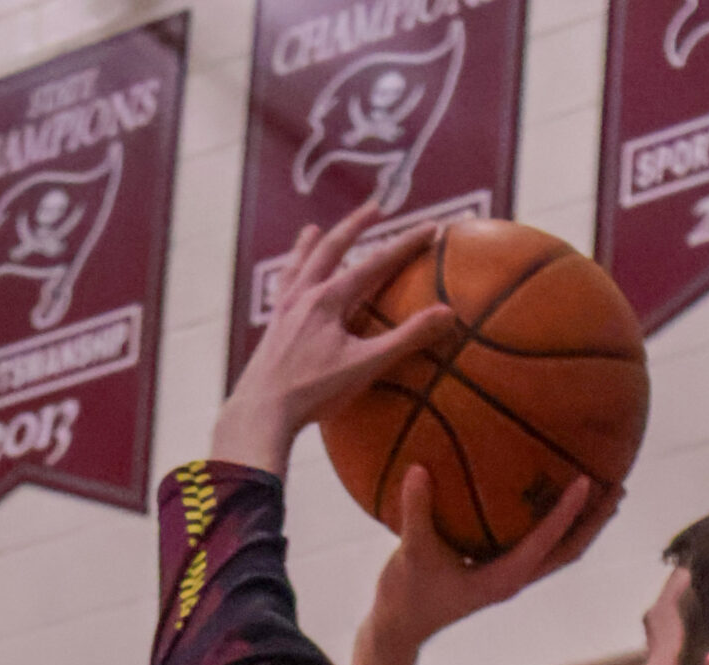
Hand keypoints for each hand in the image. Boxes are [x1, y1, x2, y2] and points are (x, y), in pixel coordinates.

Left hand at [209, 201, 454, 480]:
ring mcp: (283, 310)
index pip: (375, 262)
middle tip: (375, 208)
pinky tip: (288, 283)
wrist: (260, 412)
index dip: (405, 245)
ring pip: (298, 265)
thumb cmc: (314, 391)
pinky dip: (287, 278)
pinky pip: (281, 292)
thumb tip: (448, 315)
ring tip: (312, 229)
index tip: (431, 229)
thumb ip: (406, 339)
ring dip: (309, 244)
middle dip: (356, 226)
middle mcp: (304, 295)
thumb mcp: (365, 366)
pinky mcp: (271, 329)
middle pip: (332, 248)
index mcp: (329, 299)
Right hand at [352, 465, 618, 664]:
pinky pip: (540, 545)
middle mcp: (515, 579)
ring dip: (584, 525)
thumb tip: (418, 470)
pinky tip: (555, 498)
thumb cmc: (406, 596)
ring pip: (560, 551)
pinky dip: (557, 524)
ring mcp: (510, 577)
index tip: (587, 480)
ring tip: (605, 492)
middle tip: (618, 485)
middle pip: (569, 550)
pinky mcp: (499, 571)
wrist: (399, 629)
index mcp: (503, 578)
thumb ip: (416, 513)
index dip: (568, 511)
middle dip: (595, 521)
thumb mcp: (410, 554)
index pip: (546, 542)